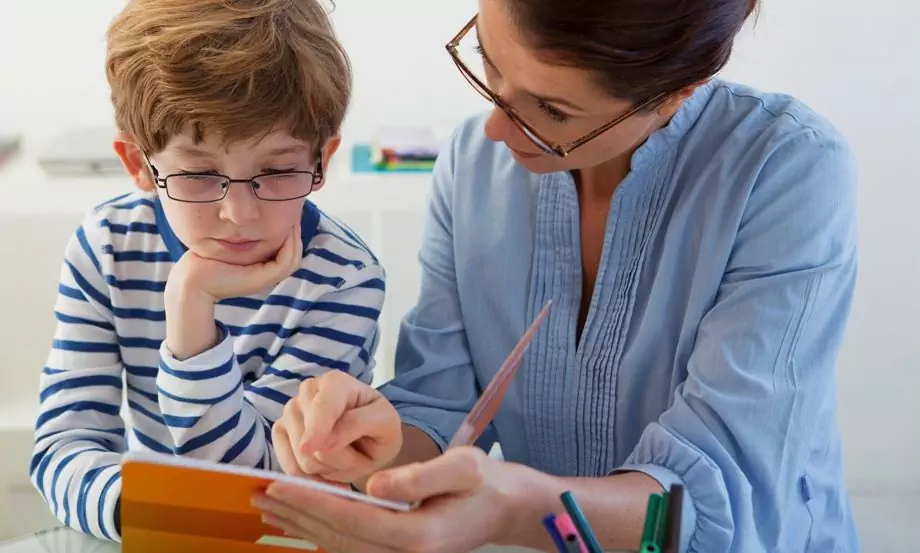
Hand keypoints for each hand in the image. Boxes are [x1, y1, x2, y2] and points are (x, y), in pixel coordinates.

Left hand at [167, 225, 302, 302]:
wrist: (194, 279)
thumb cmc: (205, 259)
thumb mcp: (228, 243)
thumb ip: (241, 234)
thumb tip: (245, 215)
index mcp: (260, 269)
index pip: (284, 251)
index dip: (289, 233)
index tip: (286, 213)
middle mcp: (266, 275)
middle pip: (293, 254)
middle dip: (295, 232)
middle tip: (294, 212)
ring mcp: (266, 278)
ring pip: (293, 257)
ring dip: (295, 238)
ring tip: (293, 219)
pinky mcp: (264, 278)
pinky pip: (286, 260)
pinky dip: (290, 245)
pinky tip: (286, 228)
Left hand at [253, 447, 536, 552]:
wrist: (506, 508)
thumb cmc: (485, 483)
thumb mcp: (463, 468)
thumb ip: (420, 476)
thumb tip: (373, 485)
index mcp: (417, 535)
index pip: (352, 518)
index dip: (312, 502)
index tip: (279, 485)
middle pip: (338, 537)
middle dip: (297, 515)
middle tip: (258, 494)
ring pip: (340, 545)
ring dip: (302, 527)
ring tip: (268, 509)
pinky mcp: (397, 552)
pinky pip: (351, 545)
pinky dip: (321, 532)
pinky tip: (301, 523)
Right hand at [272, 370, 402, 482]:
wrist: (367, 437)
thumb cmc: (379, 426)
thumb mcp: (385, 422)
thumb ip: (358, 425)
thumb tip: (323, 443)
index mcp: (336, 382)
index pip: (323, 407)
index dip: (316, 428)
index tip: (310, 448)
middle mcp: (307, 391)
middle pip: (313, 442)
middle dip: (341, 458)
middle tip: (359, 454)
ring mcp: (290, 412)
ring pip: (303, 459)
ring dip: (330, 469)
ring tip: (346, 458)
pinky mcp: (279, 433)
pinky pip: (291, 469)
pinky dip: (314, 478)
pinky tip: (329, 470)